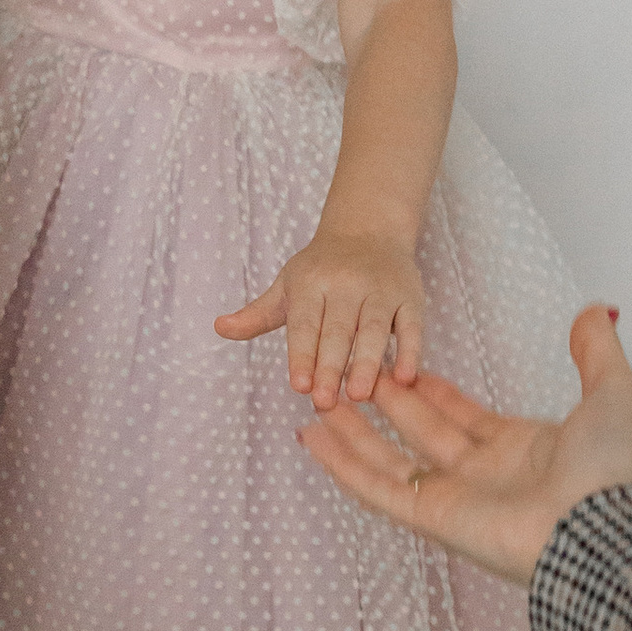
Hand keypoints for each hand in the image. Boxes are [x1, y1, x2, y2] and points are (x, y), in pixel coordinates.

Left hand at [217, 223, 427, 408]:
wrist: (369, 229)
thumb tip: (219, 328)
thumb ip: (257, 314)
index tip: (299, 386)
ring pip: (375, 328)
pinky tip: (406, 378)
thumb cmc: (322, 268)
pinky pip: (412, 325)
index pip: (305, 324)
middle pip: (338, 329)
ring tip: (360, 395)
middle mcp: (345, 283)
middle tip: (324, 401)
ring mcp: (380, 289)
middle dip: (330, 365)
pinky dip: (411, 350)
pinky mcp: (410, 296)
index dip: (302, 355)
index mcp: (311, 282)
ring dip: (368, 362)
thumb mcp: (287, 286)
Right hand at [297, 299, 631, 583]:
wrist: (600, 532)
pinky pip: (378, 488)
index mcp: (521, 450)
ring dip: (354, 430)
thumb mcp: (615, 392)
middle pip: (421, 434)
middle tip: (353, 371)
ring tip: (320, 397)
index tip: (405, 366)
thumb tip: (596, 311)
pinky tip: (313, 438)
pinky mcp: (432, 519)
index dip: (434, 393)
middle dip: (387, 402)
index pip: (464, 417)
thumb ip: (598, 352)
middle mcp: (484, 475)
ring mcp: (455, 498)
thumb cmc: (610, 470)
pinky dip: (343, 464)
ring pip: (390, 459)